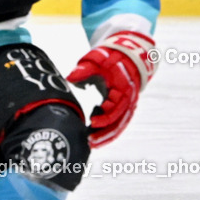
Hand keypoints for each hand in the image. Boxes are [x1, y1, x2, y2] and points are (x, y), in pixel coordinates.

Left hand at [66, 31, 156, 147]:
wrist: (127, 55)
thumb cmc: (111, 58)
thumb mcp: (97, 59)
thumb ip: (84, 69)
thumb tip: (70, 78)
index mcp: (124, 88)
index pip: (116, 109)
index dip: (104, 118)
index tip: (90, 122)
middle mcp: (129, 99)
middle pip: (119, 122)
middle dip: (105, 134)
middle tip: (89, 142)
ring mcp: (129, 104)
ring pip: (120, 125)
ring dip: (108, 136)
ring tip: (92, 144)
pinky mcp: (124, 107)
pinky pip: (119, 123)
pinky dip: (110, 131)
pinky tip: (97, 137)